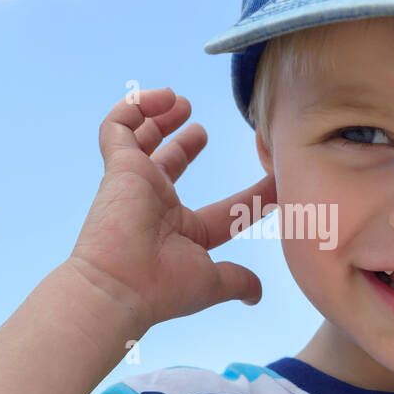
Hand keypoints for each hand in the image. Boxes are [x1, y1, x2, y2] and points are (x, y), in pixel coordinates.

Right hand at [68, 87, 276, 331]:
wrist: (121, 286)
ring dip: (159, 116)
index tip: (277, 181)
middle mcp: (158, 204)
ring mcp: (136, 183)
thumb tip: (258, 296)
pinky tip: (162, 98)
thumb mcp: (213, 282)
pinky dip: (134, 106)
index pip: (223, 209)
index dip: (251, 195)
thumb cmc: (162, 288)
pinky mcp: (119, 167)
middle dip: (185, 141)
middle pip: (171, 163)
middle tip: (200, 126)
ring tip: (181, 101)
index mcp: (185, 232)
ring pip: (141, 139)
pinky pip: (117, 127)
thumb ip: (238, 281)